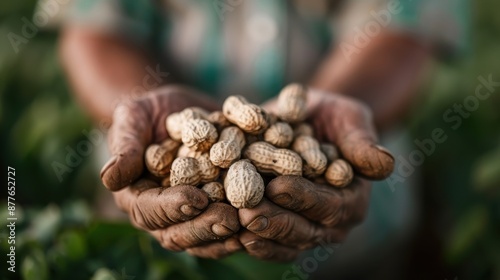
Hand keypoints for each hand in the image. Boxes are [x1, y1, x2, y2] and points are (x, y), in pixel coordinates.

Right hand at [100, 85, 241, 257]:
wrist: (181, 112)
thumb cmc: (151, 113)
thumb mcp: (134, 117)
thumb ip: (125, 144)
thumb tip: (109, 177)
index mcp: (136, 196)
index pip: (149, 210)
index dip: (171, 207)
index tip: (194, 198)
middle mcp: (163, 215)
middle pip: (180, 233)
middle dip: (205, 226)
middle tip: (229, 219)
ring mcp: (191, 218)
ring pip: (207, 238)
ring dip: (228, 234)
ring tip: (251, 222)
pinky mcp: (216, 212)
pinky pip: (229, 229)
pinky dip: (247, 226)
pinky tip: (267, 218)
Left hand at [238, 89, 393, 260]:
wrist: (307, 122)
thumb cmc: (331, 117)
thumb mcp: (349, 118)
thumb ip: (361, 141)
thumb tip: (384, 164)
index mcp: (352, 199)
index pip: (331, 206)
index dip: (304, 198)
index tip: (277, 187)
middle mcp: (331, 222)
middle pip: (304, 231)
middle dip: (275, 221)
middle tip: (247, 212)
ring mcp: (306, 230)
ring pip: (283, 242)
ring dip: (258, 234)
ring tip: (234, 222)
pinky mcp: (281, 230)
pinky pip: (266, 243)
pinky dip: (248, 238)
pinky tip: (229, 229)